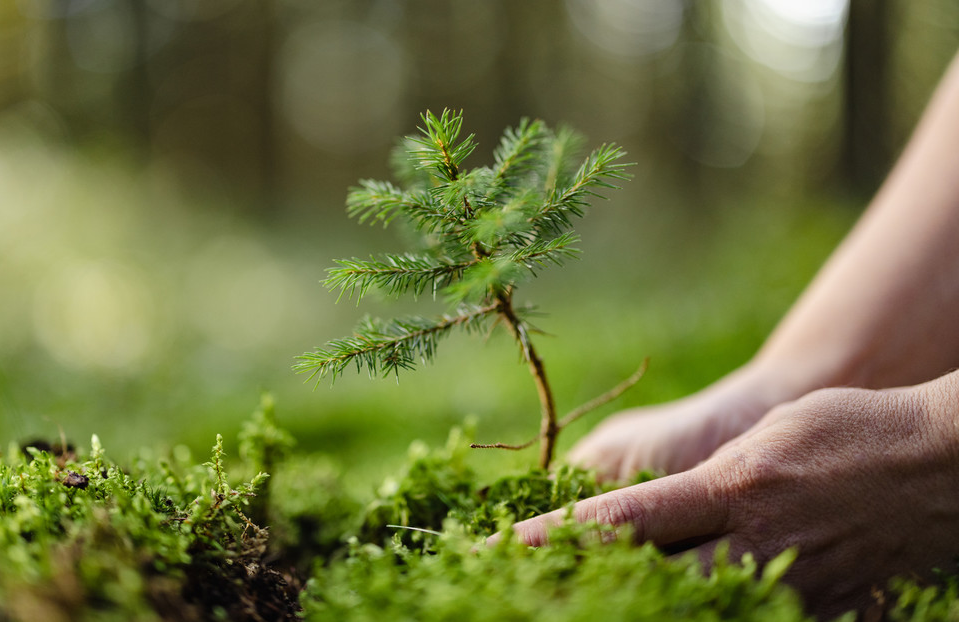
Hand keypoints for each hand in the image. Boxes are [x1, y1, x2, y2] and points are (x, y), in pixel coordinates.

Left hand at [503, 372, 958, 616]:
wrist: (947, 462)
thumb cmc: (850, 431)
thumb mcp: (765, 441)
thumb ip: (704, 485)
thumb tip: (647, 518)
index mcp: (732, 490)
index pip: (627, 521)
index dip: (560, 538)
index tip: (509, 548)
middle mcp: (754, 546)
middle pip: (652, 584)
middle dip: (593, 590)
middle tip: (538, 593)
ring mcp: (795, 591)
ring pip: (701, 616)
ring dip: (652, 608)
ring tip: (603, 602)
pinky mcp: (832, 619)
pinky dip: (728, 617)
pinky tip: (696, 611)